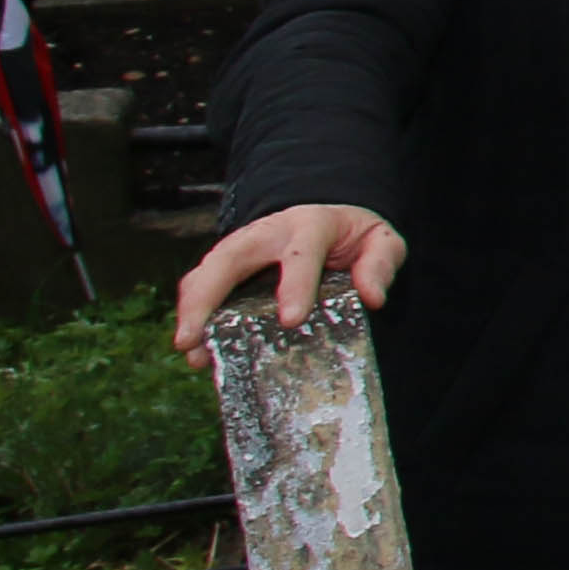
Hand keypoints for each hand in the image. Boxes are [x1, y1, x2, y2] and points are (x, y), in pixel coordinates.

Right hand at [171, 204, 405, 348]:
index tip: (291, 321)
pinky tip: (195, 350)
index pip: (301, 253)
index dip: (295, 286)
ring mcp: (242, 246)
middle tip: (193, 338)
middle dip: (207, 297)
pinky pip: (203, 285)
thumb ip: (380, 263)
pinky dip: (194, 315)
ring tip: (188, 350)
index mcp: (311, 225)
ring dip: (191, 309)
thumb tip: (372, 297)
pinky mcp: (228, 264)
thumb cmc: (354, 237)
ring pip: (206, 271)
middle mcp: (268, 232)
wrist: (330, 219)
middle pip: (229, 257)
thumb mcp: (380, 241)